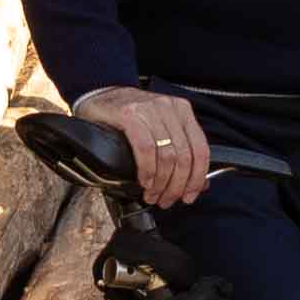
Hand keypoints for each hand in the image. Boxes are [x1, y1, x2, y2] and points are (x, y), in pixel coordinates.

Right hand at [73, 84, 213, 207]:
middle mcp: (168, 107)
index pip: (201, 149)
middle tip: (166, 200)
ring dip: (160, 183)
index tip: (189, 196)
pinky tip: (144, 181)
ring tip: (152, 195)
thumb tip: (200, 184)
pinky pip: (145, 149)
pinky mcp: (129, 114)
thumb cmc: (129, 117)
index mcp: (182, 110)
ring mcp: (149, 109)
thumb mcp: (159, 129)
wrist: (99, 98)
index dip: (197, 178)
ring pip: (166, 155)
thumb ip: (179, 152)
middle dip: (176, 186)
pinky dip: (147, 170)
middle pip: (183, 156)